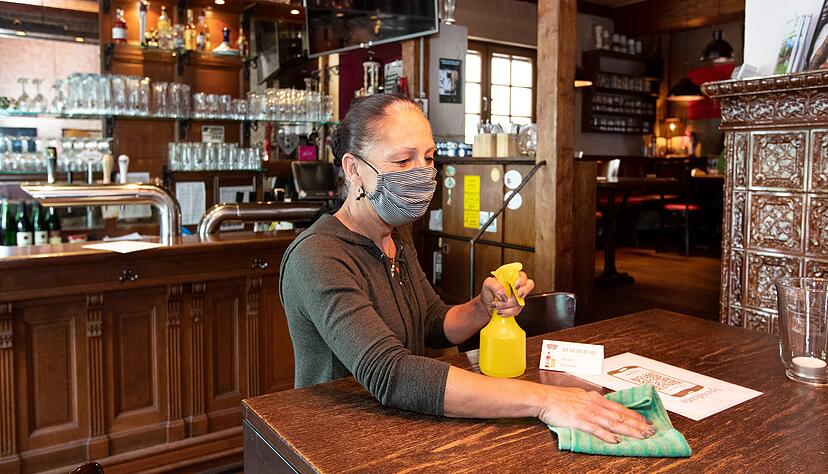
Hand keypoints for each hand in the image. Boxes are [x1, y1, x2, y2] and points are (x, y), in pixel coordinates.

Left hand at [479, 271, 534, 316]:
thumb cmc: (488, 292)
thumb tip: (504, 294)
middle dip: (524, 291)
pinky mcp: (517, 307)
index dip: (521, 280)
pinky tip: (500, 311)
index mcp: (511, 277)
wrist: (486, 305)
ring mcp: (518, 297)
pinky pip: (517, 311)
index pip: (522, 275)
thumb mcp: (488, 284)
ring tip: (496, 305)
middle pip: (530, 285)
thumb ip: (495, 286)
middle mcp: (517, 286)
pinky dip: (507, 312)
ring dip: (508, 305)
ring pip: (521, 301)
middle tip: (517, 295)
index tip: (516, 286)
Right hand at [538, 386, 654, 443]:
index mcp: (595, 399)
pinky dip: (607, 435)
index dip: (634, 415)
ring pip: (613, 422)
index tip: (646, 421)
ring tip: (641, 436)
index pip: (620, 408)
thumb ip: (591, 401)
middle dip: (637, 424)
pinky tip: (616, 440)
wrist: (543, 398)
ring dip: (628, 430)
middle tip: (651, 431)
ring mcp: (587, 413)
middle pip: (620, 416)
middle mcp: (594, 405)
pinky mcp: (579, 421)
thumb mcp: (579, 395)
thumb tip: (601, 404)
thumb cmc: (558, 397)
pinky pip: (596, 429)